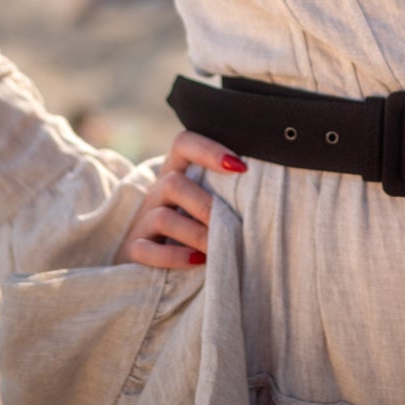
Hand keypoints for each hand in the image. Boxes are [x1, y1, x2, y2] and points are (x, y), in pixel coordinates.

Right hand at [114, 130, 247, 268]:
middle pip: (173, 184)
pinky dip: (175, 257)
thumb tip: (269, 190)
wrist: (151, 254)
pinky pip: (146, 250)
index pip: (184, 144)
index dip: (209, 150)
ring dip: (196, 234)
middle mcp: (157, 191)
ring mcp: (143, 220)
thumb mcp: (207, 199)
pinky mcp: (134, 248)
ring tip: (218, 248)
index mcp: (176, 171)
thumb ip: (227, 190)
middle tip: (233, 226)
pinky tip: (198, 261)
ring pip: (162, 217)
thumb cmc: (194, 222)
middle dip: (206, 206)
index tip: (240, 167)